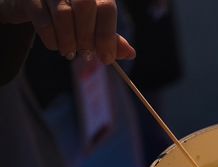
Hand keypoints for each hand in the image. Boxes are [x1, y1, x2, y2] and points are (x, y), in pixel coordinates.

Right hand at [0, 0, 134, 63]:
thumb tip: (131, 54)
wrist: (36, 6)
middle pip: (86, 7)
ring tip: (70, 53)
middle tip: (86, 55)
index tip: (106, 59)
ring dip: (69, 42)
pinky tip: (56, 46)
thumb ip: (111, 39)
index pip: (107, 8)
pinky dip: (52, 40)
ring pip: (63, 14)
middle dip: (87, 38)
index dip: (107, 36)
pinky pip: (43, 22)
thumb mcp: (94, 27)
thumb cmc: (73, 19)